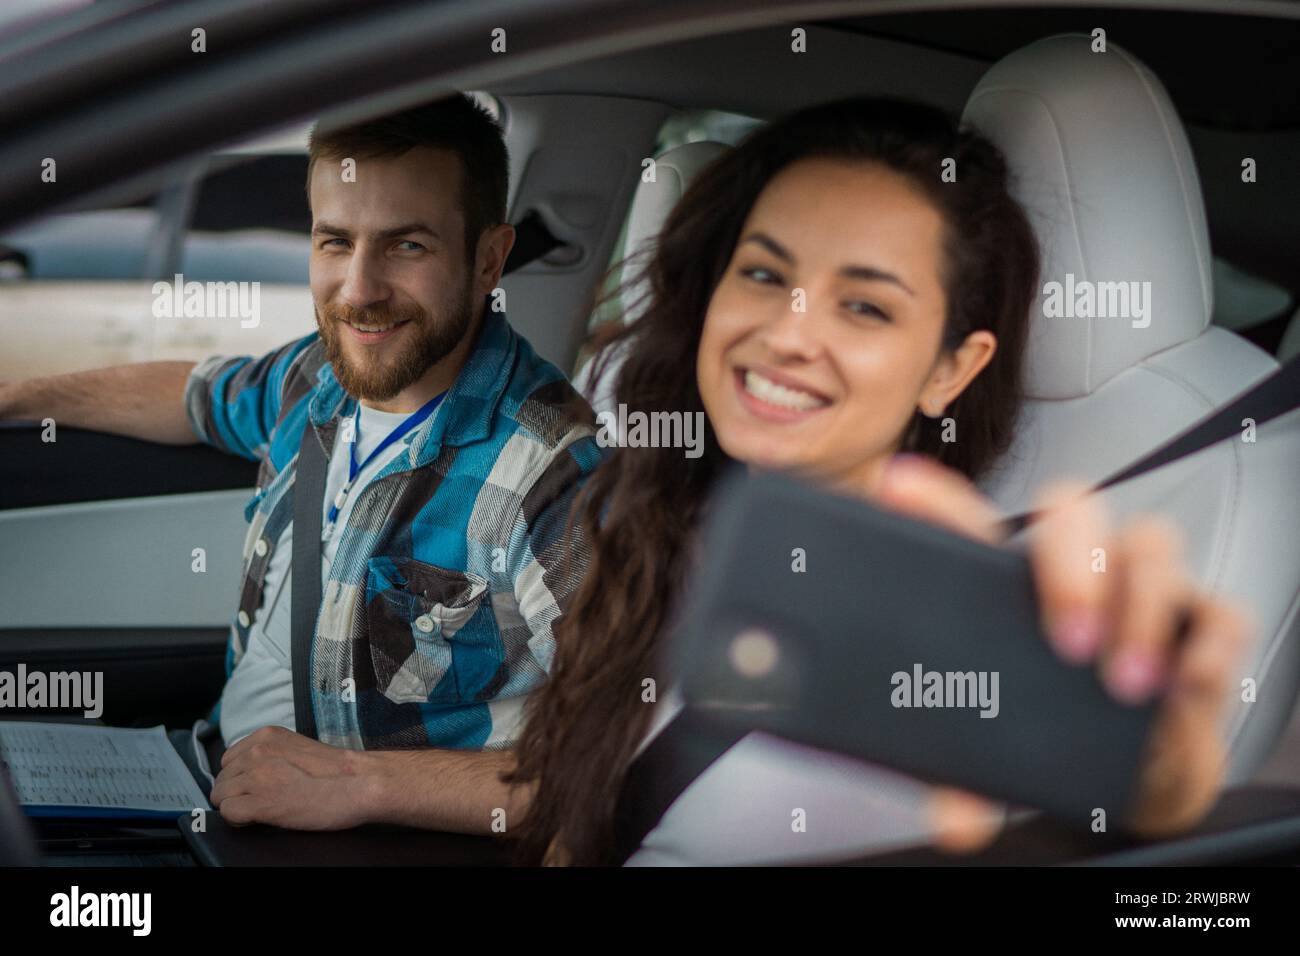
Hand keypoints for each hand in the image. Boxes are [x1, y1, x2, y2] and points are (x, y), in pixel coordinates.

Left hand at [210, 725, 378, 829]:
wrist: (357, 783)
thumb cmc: (336, 771)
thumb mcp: (296, 748)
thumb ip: (271, 753)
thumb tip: (252, 770)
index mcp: (266, 736)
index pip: (228, 759)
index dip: (239, 776)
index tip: (254, 786)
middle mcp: (257, 752)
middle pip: (221, 778)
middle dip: (236, 792)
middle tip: (260, 800)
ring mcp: (256, 777)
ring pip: (220, 796)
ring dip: (236, 806)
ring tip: (262, 810)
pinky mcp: (260, 803)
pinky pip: (228, 813)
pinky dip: (238, 820)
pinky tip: (258, 819)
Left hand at [870, 453, 1251, 849]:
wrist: (1140, 772)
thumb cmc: (1060, 731)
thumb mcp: (1005, 748)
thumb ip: (971, 779)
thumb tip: (955, 823)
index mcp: (1012, 583)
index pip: (972, 524)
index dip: (937, 500)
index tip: (896, 487)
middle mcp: (1080, 569)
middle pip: (1076, 512)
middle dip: (1072, 568)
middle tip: (1067, 641)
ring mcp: (1145, 588)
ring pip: (1152, 544)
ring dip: (1138, 610)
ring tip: (1122, 682)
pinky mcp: (1203, 624)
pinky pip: (1220, 610)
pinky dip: (1203, 646)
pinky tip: (1180, 682)